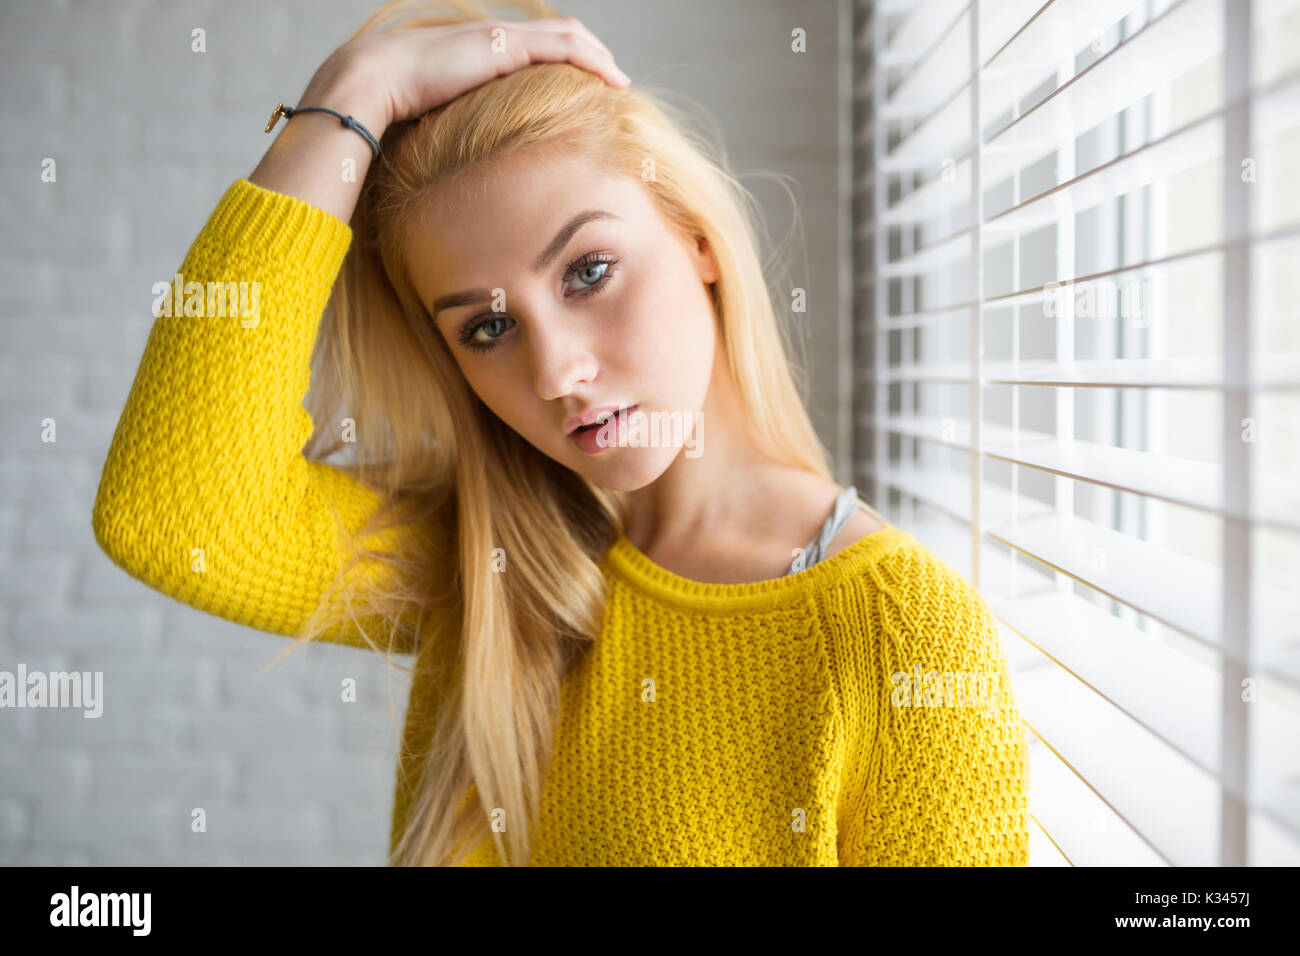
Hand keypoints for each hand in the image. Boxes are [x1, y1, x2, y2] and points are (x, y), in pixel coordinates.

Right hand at [307, 15, 628, 135]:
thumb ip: (447, 129)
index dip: (560, 60)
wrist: (365, 87)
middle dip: (589, 53)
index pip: (529, 45)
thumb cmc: (384, 112)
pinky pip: (561, 47)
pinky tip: (611, 78)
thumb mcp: (427, 120)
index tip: (582, 84)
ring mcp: (497, 40)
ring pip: (565, 35)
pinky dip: (591, 59)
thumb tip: (450, 167)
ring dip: (597, 55)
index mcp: (473, 52)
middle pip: (555, 34)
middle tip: (611, 78)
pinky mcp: (502, 48)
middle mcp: (489, 38)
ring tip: (618, 79)